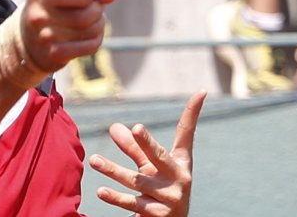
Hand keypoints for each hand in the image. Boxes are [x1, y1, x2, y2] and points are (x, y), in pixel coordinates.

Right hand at [19, 0, 115, 71]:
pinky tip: (89, 36)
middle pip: (86, 14)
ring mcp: (45, 37)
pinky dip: (96, 40)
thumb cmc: (54, 8)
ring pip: (91, 30)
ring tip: (92, 22)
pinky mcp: (55, 55)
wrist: (29, 41)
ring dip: (99, 25)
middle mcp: (39, 16)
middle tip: (95, 9)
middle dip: (97, 11)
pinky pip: (90, 46)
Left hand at [90, 90, 206, 216]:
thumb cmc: (160, 191)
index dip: (193, 112)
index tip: (201, 91)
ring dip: (113, 171)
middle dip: (147, 143)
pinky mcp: (158, 215)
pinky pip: (132, 203)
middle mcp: (179, 178)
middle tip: (136, 128)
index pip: (187, 133)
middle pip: (160, 156)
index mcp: (180, 162)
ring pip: (136, 181)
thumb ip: (133, 149)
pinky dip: (116, 197)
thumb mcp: (150, 169)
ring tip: (94, 160)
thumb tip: (113, 126)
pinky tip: (102, 191)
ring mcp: (170, 198)